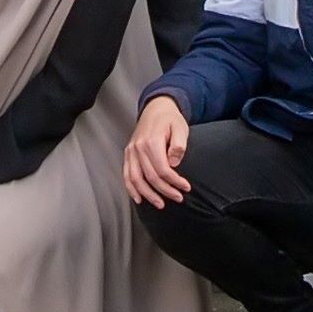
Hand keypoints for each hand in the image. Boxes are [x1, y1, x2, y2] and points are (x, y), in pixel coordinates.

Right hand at [125, 97, 193, 211]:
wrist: (156, 108)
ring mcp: (131, 151)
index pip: (163, 170)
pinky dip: (131, 188)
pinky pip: (126, 174)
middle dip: (165, 191)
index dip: (175, 182)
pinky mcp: (128, 154)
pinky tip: (138, 198)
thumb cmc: (170, 119)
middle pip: (150, 177)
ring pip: (136, 179)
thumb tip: (173, 164)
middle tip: (178, 198)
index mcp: (151, 142)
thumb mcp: (181, 128)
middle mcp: (138, 148)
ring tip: (160, 204)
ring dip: (148, 194)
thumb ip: (178, 145)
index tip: (186, 187)